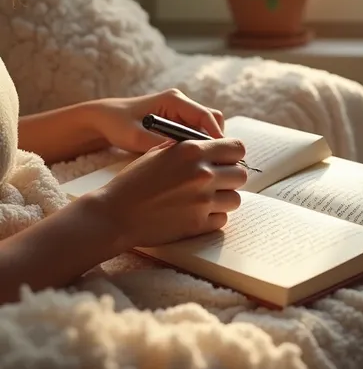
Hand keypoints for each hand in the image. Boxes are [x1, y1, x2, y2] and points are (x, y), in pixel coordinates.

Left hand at [90, 89, 224, 153]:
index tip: (220, 157)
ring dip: (205, 146)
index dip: (217, 137)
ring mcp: (181, 112)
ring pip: (206, 129)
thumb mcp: (137, 138)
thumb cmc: (118, 124)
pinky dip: (196, 147)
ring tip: (197, 166)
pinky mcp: (178, 122)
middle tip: (209, 165)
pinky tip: (187, 162)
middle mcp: (181, 103)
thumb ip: (163, 146)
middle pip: (212, 121)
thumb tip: (187, 158)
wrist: (105, 119)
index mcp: (174, 100)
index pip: (207, 116)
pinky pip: (195, 134)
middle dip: (214, 142)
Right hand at [92, 137, 246, 249]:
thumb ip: (186, 146)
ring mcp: (202, 201)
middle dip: (230, 177)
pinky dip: (213, 217)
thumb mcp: (158, 152)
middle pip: (241, 175)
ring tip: (205, 198)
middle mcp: (202, 174)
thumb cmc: (133, 181)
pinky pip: (223, 219)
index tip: (226, 160)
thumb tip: (208, 143)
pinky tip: (197, 213)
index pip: (237, 148)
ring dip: (223, 198)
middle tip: (216, 181)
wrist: (115, 214)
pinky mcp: (198, 224)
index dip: (233, 154)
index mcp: (193, 151)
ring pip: (235, 199)